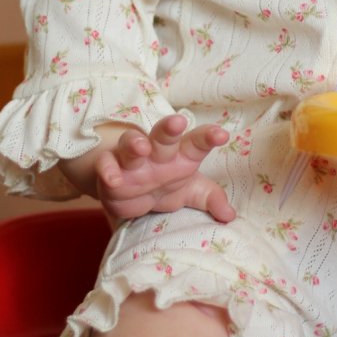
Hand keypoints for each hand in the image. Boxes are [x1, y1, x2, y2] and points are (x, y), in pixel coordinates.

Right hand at [94, 114, 234, 223]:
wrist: (129, 189)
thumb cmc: (164, 183)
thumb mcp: (189, 191)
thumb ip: (209, 198)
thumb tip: (229, 214)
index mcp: (180, 155)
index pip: (196, 143)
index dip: (207, 137)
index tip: (221, 135)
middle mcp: (156, 153)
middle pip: (164, 137)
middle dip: (170, 129)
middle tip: (178, 122)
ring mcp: (132, 159)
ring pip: (132, 144)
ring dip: (135, 143)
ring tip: (142, 147)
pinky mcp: (110, 168)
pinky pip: (106, 165)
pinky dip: (108, 170)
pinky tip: (113, 179)